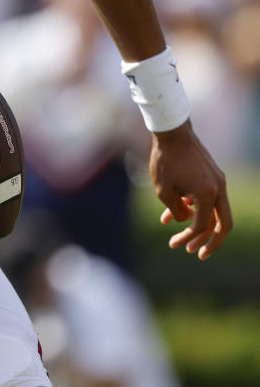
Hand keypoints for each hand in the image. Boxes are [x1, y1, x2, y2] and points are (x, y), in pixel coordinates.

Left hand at [150, 122, 231, 259]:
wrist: (172, 132)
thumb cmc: (165, 160)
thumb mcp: (163, 190)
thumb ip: (175, 210)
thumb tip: (186, 220)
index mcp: (208, 194)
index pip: (202, 225)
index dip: (189, 237)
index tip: (175, 243)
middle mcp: (219, 189)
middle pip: (222, 224)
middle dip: (210, 242)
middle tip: (196, 254)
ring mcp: (218, 182)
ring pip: (214, 212)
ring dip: (198, 226)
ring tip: (177, 238)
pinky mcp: (212, 176)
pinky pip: (206, 199)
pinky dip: (192, 208)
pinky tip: (169, 214)